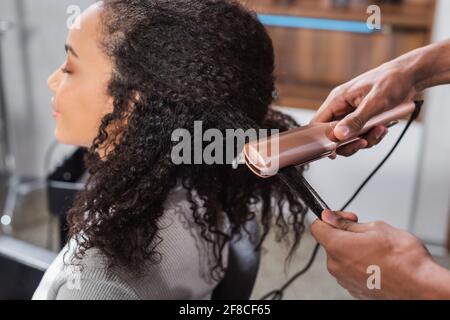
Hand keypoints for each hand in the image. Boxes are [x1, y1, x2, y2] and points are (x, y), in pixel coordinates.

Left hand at [310, 210, 449, 298]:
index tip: (345, 218)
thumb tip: (329, 217)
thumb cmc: (402, 257)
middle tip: (366, 231)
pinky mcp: (354, 289)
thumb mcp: (375, 228)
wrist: (420, 286)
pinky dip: (359, 264)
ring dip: (352, 250)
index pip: (317, 227)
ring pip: (340, 257)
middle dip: (344, 234)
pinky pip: (349, 271)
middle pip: (330, 242)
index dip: (330, 218)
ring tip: (376, 249)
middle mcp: (335, 266)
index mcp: (336, 246)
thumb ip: (346, 223)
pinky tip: (377, 262)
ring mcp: (344, 280)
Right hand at [312, 60, 416, 157]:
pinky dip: (373, 136)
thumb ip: (356, 120)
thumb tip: (339, 135)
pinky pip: (362, 135)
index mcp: (337, 100)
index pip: (317, 124)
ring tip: (380, 130)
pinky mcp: (364, 119)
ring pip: (349, 138)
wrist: (411, 76)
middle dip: (349, 143)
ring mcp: (352, 115)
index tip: (331, 152)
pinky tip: (383, 128)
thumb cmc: (392, 81)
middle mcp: (342, 108)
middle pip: (333, 136)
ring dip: (365, 140)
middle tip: (363, 143)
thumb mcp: (374, 102)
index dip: (321, 140)